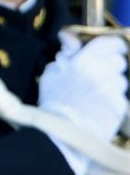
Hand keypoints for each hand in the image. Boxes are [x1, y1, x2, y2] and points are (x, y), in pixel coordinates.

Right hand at [37, 32, 128, 174]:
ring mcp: (113, 90)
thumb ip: (65, 54)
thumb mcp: (51, 73)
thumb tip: (71, 39)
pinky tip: (101, 108)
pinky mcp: (120, 107)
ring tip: (98, 95)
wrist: (60, 135)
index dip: (112, 46)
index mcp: (84, 61)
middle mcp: (102, 72)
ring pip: (121, 81)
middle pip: (119, 62)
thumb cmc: (53, 103)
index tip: (109, 49)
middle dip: (111, 66)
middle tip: (99, 75)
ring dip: (112, 85)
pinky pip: (121, 98)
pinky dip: (114, 101)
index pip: (110, 43)